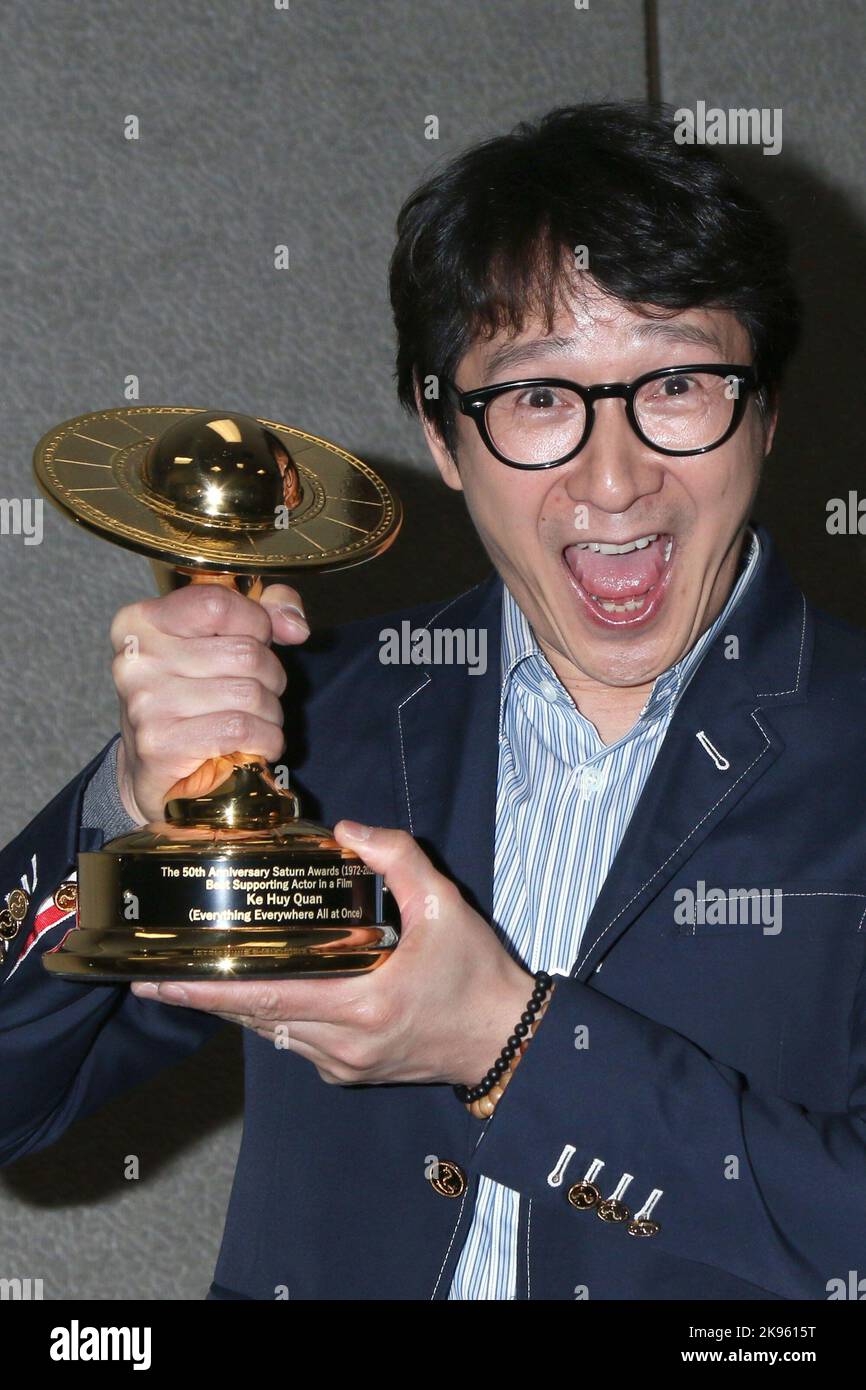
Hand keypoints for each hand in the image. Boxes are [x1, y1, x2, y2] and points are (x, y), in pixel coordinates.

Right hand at [111, 582, 309, 823]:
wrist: (151, 772)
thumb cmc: (189, 701)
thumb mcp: (216, 643)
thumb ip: (261, 614)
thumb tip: (295, 626)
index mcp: (142, 621)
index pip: (217, 603)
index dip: (257, 622)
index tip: (260, 641)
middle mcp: (136, 658)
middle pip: (244, 652)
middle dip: (271, 676)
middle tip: (261, 693)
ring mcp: (144, 701)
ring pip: (248, 693)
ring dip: (270, 713)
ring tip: (258, 721)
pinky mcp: (159, 744)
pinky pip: (240, 729)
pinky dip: (266, 739)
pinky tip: (261, 745)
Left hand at [130, 823, 533, 1087]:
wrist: (506, 1038)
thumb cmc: (476, 974)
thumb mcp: (446, 906)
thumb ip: (400, 859)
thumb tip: (348, 831)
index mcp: (365, 1003)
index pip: (269, 996)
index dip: (210, 989)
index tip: (163, 979)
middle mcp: (344, 1043)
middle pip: (256, 1018)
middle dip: (204, 997)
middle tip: (153, 977)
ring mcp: (343, 1064)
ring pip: (271, 1032)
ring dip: (237, 1006)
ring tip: (196, 977)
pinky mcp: (347, 1072)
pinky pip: (293, 1042)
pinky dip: (272, 1015)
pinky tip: (259, 990)